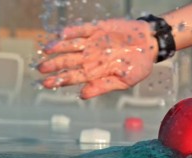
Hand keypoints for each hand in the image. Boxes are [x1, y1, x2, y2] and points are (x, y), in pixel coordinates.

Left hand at [38, 19, 157, 98]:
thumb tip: (82, 95)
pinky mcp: (98, 29)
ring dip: (59, 47)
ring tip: (47, 50)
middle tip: (40, 68)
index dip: (61, 80)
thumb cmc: (139, 65)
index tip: (47, 84)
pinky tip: (62, 35)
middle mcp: (91, 57)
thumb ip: (103, 86)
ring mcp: (93, 42)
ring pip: (71, 45)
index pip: (75, 76)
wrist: (150, 44)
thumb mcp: (125, 81)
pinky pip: (82, 30)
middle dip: (54, 65)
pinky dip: (72, 32)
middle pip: (69, 61)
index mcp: (97, 71)